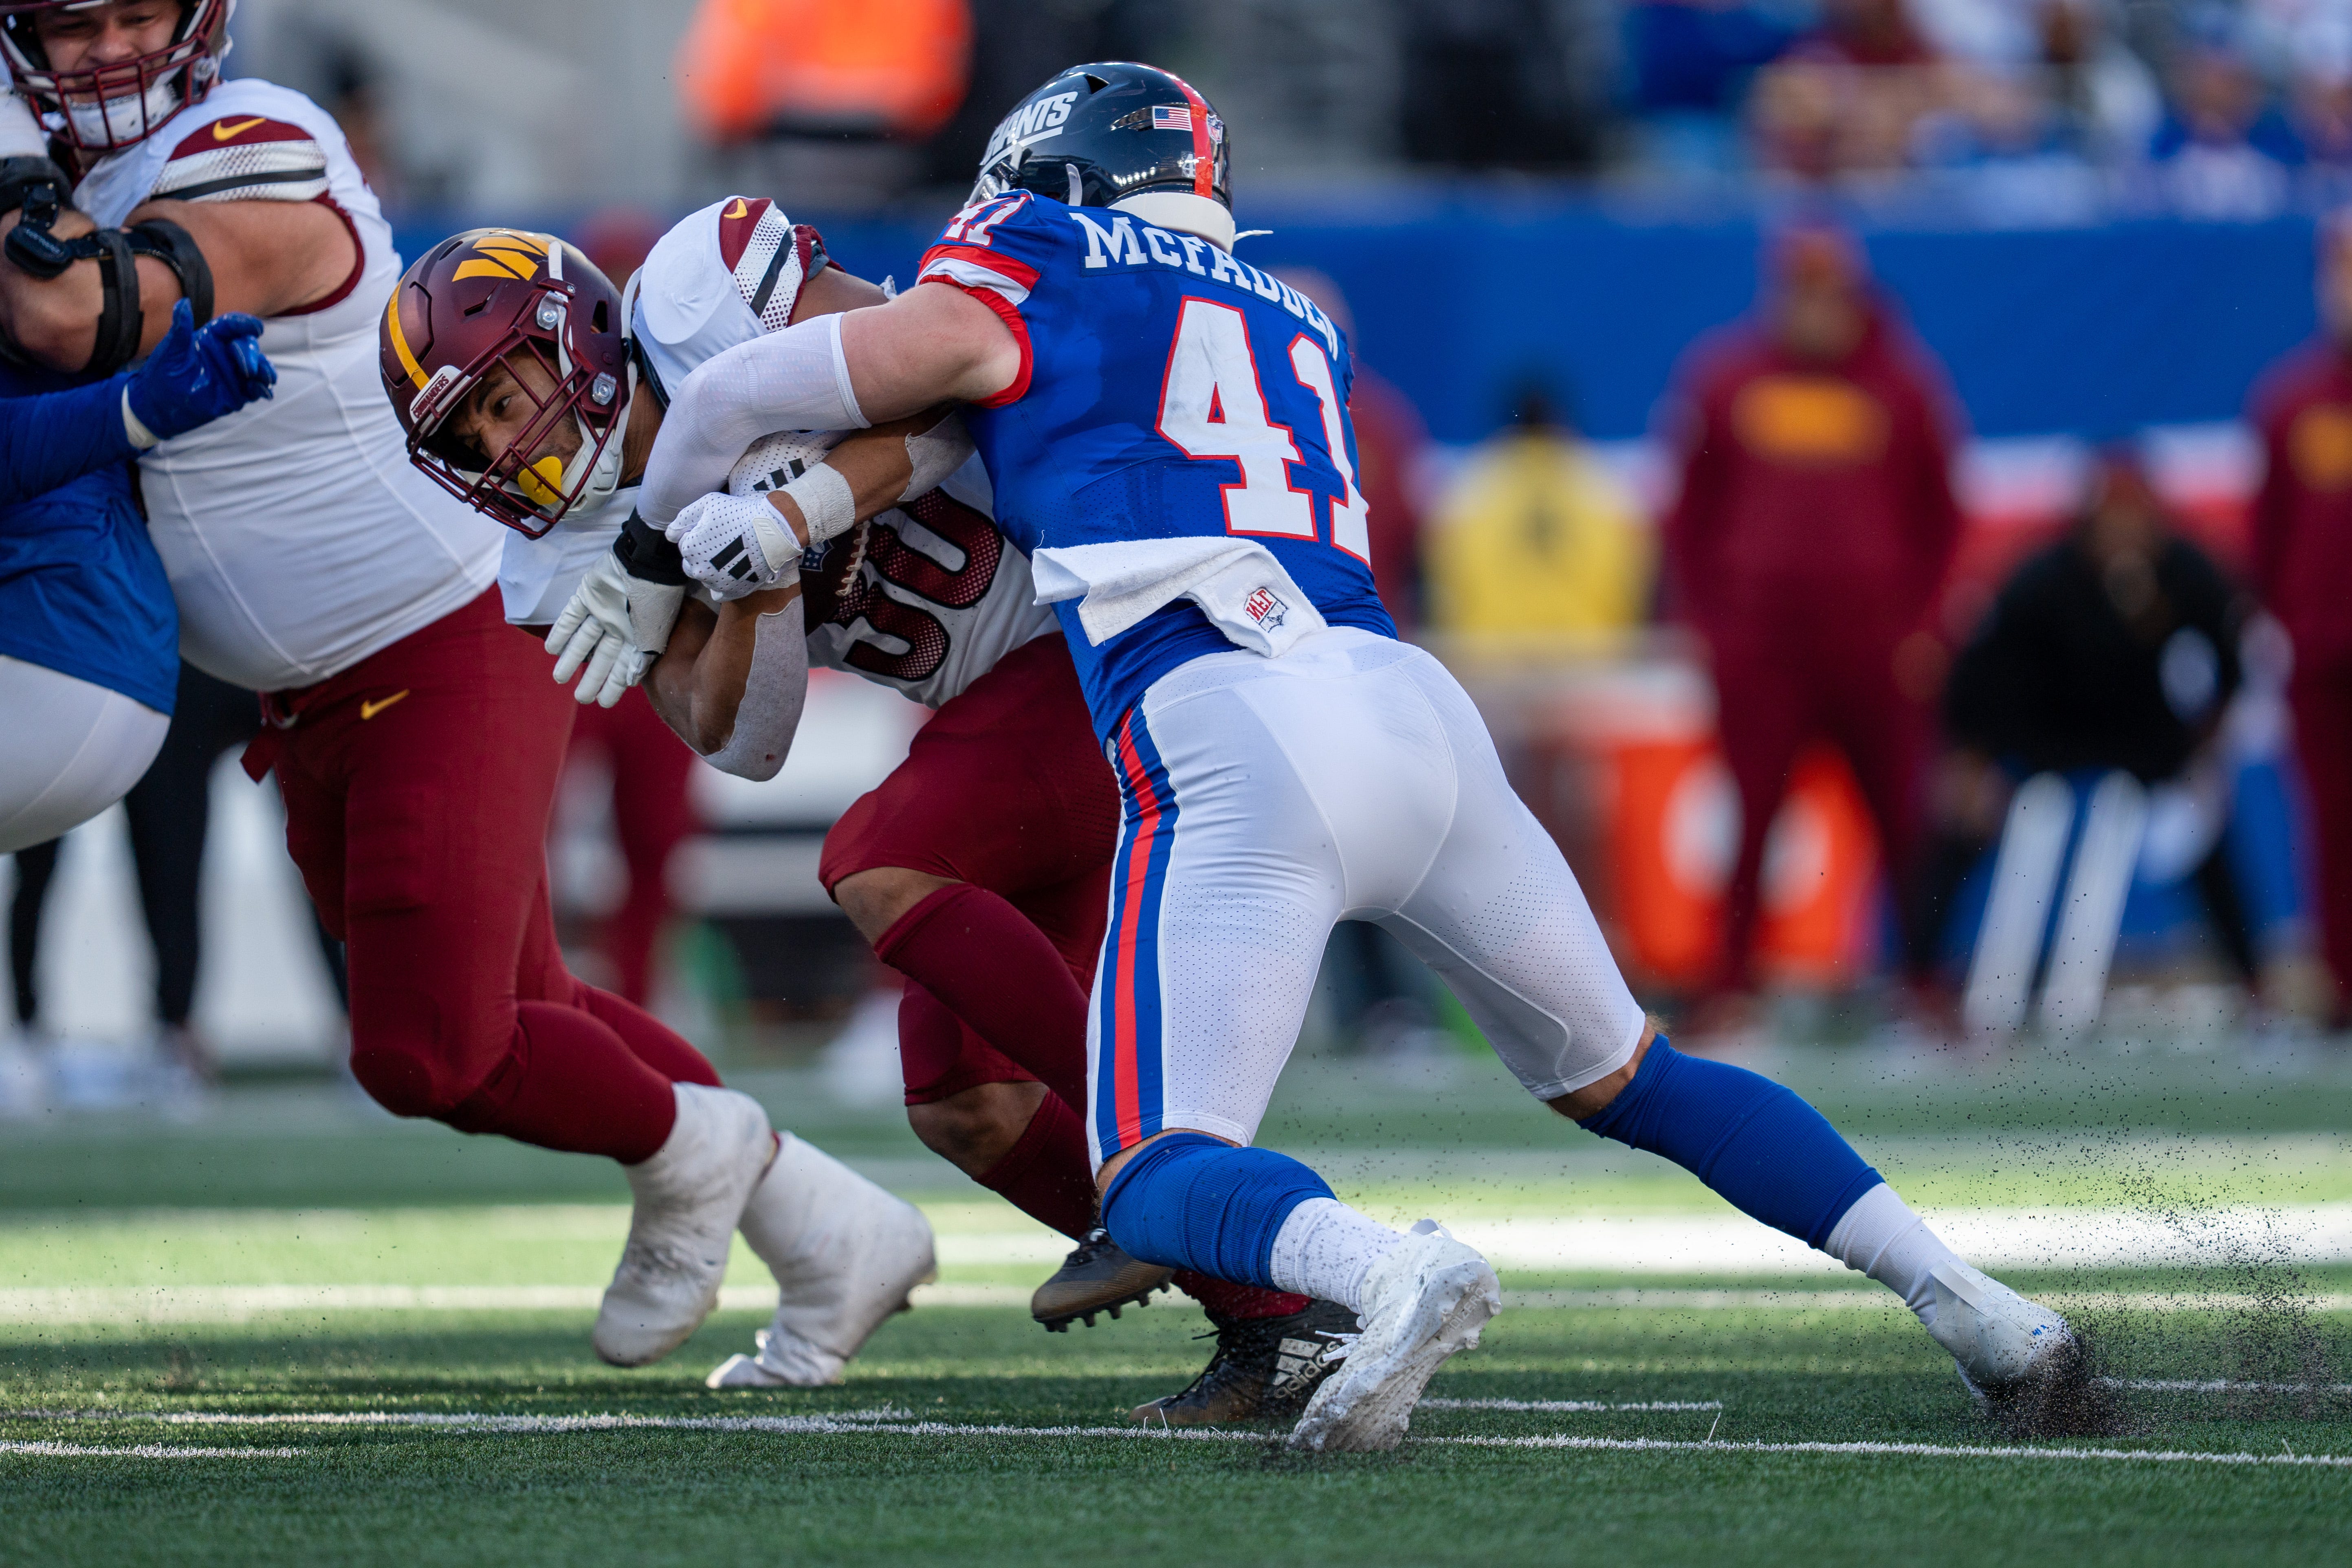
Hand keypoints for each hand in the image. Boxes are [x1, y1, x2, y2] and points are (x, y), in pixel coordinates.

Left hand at [124, 302, 274, 443]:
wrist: (159, 406)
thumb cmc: (161, 374)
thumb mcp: (171, 350)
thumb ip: (180, 328)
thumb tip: (183, 302)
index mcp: (209, 339)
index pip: (231, 327)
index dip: (244, 324)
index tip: (256, 328)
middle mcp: (224, 354)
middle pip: (246, 346)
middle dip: (251, 354)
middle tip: (247, 368)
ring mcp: (232, 374)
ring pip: (256, 367)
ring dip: (264, 370)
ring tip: (266, 378)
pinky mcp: (236, 393)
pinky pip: (254, 389)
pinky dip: (261, 389)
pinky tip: (264, 392)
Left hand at [544, 549, 687, 707]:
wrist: (647, 562)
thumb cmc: (656, 601)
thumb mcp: (653, 635)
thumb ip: (641, 659)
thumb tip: (630, 682)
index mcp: (637, 638)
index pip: (623, 668)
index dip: (613, 686)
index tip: (603, 703)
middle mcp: (619, 627)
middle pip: (602, 657)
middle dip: (591, 678)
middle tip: (580, 697)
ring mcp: (602, 611)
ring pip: (584, 639)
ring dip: (571, 658)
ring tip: (559, 677)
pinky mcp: (588, 595)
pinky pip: (571, 616)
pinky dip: (561, 632)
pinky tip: (551, 649)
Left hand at [668, 490, 800, 600]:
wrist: (772, 530)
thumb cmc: (739, 512)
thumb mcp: (708, 503)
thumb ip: (684, 517)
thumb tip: (669, 534)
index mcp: (689, 548)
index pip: (685, 542)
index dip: (698, 533)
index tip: (716, 527)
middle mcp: (698, 569)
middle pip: (692, 563)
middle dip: (701, 553)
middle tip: (722, 542)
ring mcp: (715, 583)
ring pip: (706, 577)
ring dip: (713, 568)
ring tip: (731, 554)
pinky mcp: (732, 592)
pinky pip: (720, 593)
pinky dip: (723, 583)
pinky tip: (732, 572)